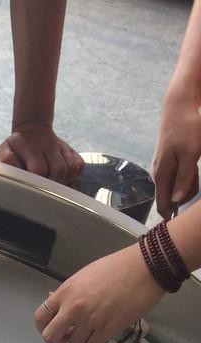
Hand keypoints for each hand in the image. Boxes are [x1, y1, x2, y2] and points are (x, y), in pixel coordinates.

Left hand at [0, 121, 84, 183]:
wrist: (33, 130)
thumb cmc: (16, 146)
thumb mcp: (5, 149)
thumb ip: (6, 160)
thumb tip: (13, 170)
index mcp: (32, 147)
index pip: (39, 169)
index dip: (37, 181)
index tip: (33, 188)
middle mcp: (49, 146)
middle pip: (58, 171)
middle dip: (51, 184)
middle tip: (44, 191)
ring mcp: (62, 148)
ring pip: (70, 169)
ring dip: (62, 181)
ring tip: (52, 186)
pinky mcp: (71, 151)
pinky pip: (78, 166)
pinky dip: (73, 175)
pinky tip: (62, 179)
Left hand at [34, 245, 164, 342]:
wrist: (145, 268)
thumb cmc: (116, 267)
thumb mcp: (84, 275)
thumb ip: (67, 292)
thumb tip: (52, 300)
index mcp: (66, 292)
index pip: (41, 317)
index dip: (44, 326)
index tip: (53, 326)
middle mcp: (74, 308)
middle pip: (51, 337)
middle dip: (57, 338)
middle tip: (67, 334)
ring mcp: (91, 320)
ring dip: (80, 339)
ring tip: (91, 328)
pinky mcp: (108, 330)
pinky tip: (100, 333)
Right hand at [152, 82, 200, 219]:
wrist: (178, 105)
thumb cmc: (186, 128)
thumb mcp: (190, 154)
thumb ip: (184, 178)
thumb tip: (176, 200)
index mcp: (162, 175)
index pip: (163, 205)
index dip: (172, 217)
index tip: (182, 223)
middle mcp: (158, 174)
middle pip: (170, 198)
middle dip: (183, 201)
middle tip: (197, 194)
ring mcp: (162, 167)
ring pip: (174, 187)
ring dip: (187, 189)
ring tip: (196, 178)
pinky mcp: (168, 160)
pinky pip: (177, 177)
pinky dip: (187, 179)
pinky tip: (194, 171)